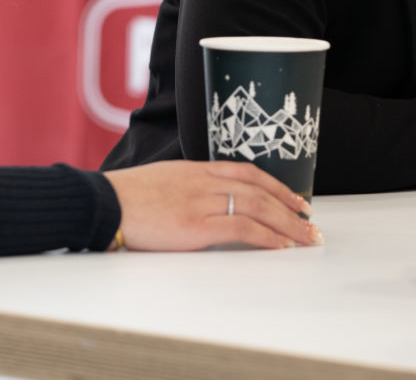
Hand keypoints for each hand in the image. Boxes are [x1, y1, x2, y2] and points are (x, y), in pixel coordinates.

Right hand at [104, 160, 320, 250]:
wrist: (104, 202)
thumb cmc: (126, 197)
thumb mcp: (164, 182)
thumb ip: (189, 189)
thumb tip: (206, 205)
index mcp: (198, 169)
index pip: (249, 172)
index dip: (277, 185)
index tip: (295, 198)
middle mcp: (206, 181)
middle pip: (260, 189)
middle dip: (290, 207)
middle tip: (311, 222)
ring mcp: (203, 202)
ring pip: (258, 207)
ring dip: (287, 223)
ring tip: (305, 237)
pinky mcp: (197, 224)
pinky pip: (242, 227)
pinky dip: (266, 236)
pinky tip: (280, 245)